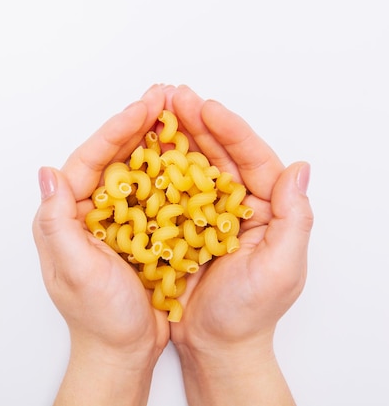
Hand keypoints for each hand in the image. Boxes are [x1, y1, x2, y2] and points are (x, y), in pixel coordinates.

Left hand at [32, 84, 171, 404]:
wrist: (123, 350)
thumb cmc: (99, 317)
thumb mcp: (75, 270)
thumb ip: (57, 222)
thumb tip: (47, 173)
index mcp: (66, 216)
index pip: (89, 160)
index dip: (116, 130)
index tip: (142, 107)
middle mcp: (87, 212)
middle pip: (113, 157)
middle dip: (137, 125)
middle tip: (164, 97)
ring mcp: (114, 220)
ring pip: (135, 169)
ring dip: (154, 142)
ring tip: (176, 114)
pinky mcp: (138, 231)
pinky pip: (154, 192)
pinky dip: (169, 172)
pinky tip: (187, 155)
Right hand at [166, 85, 312, 404]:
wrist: (215, 345)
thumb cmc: (249, 313)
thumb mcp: (281, 268)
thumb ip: (294, 218)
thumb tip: (300, 169)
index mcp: (266, 209)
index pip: (252, 158)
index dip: (229, 130)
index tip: (206, 107)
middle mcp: (236, 204)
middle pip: (218, 154)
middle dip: (197, 122)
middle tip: (173, 96)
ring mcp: (205, 213)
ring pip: (191, 165)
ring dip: (175, 137)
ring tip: (155, 111)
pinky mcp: (179, 224)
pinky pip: (168, 190)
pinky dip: (155, 169)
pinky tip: (140, 149)